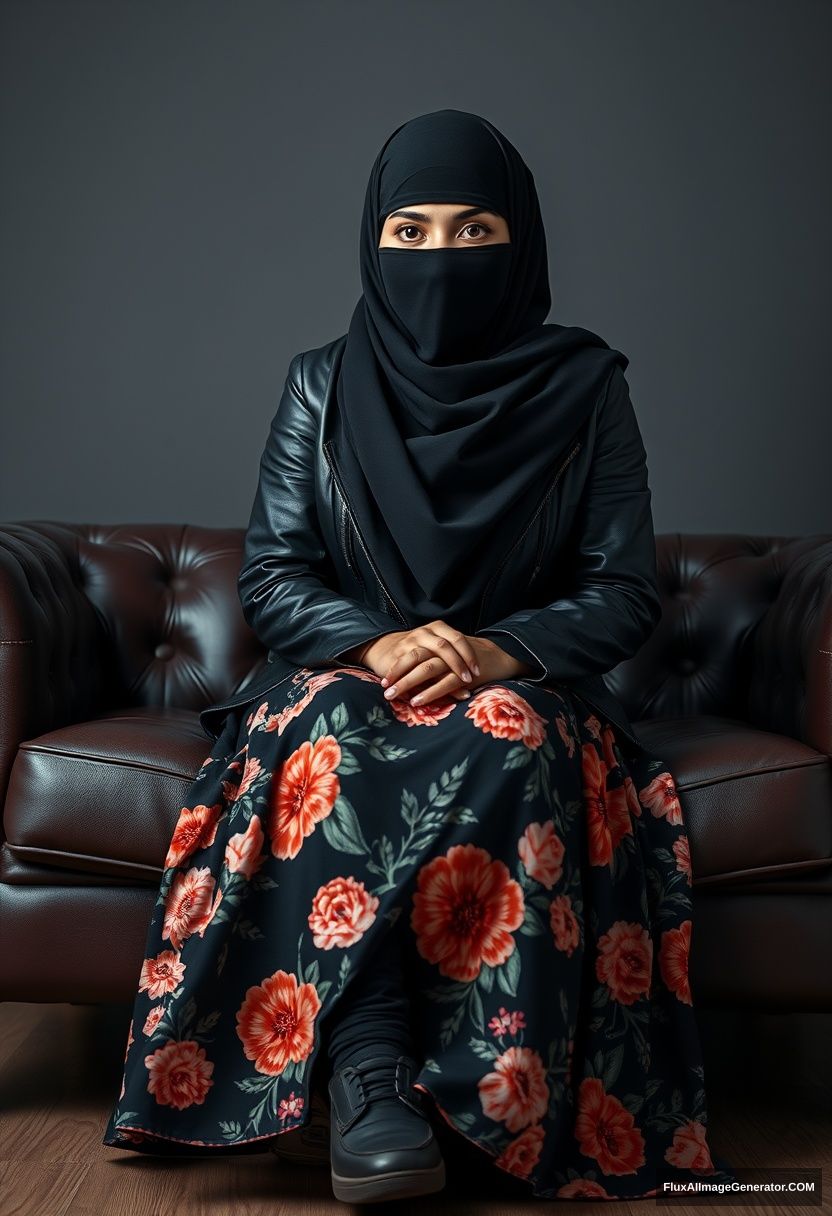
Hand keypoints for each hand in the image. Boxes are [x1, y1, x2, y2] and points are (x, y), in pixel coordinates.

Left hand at [357, 624, 535, 704]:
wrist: (497, 657)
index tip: (382, 680)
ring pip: (428, 668)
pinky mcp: (466, 672)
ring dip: (408, 683)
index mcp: (435, 639)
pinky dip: (430, 692)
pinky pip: (445, 682)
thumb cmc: (464, 660)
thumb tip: (402, 678)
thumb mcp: (443, 657)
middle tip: (384, 689)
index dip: (395, 665)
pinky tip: (417, 701)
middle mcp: (443, 646)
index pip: (410, 651)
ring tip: (394, 696)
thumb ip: (426, 664)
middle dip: (397, 674)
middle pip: (415, 657)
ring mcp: (455, 658)